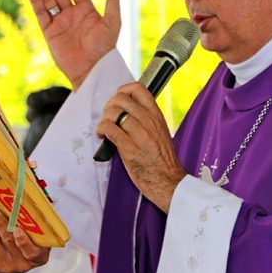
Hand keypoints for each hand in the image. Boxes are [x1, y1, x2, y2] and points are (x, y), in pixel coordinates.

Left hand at [0, 206, 49, 272]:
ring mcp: (5, 265)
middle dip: (0, 224)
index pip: (32, 252)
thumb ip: (41, 225)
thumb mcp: (41, 241)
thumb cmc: (29, 247)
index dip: (24, 242)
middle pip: (8, 242)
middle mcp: (21, 263)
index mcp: (38, 256)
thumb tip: (40, 200)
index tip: (17, 229)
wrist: (12, 268)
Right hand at [26, 0, 122, 88]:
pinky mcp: (49, 32)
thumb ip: (113, 1)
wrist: (91, 69)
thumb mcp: (112, 22)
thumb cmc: (104, 48)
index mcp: (87, 11)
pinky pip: (40, 13)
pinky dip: (34, 0)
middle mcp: (72, 15)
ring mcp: (59, 23)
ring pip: (47, 0)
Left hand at [96, 82, 186, 212]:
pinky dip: (102, 130)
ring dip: (104, 119)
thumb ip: (146, 120)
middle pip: (122, 99)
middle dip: (109, 106)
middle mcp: (149, 123)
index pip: (139, 89)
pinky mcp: (130, 150)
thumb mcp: (160, 133)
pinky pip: (110, 130)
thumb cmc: (163, 161)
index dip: (123, 90)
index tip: (118, 101)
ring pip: (114, 113)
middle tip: (108, 117)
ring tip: (104, 129)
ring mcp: (140, 136)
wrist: (169, 183)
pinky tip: (102, 136)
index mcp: (157, 117)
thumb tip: (126, 111)